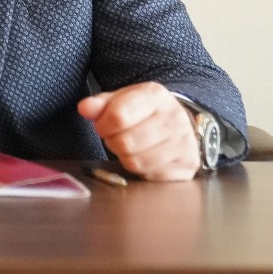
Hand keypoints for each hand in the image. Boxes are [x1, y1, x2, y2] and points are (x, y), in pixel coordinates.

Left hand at [78, 82, 200, 181]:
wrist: (180, 123)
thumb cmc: (145, 112)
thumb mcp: (123, 99)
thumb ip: (101, 103)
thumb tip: (85, 108)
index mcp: (155, 96)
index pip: (118, 115)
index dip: (103, 125)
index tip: (103, 126)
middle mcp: (174, 118)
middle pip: (126, 142)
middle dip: (113, 142)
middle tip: (116, 138)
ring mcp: (184, 143)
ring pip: (138, 162)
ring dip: (126, 158)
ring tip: (130, 147)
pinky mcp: (187, 165)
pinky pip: (152, 176)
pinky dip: (143, 171)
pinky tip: (146, 158)